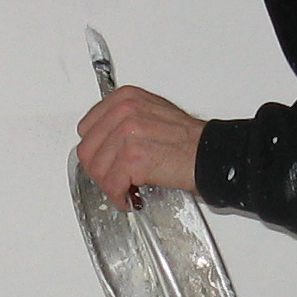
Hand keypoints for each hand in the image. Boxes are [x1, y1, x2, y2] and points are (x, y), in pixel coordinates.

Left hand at [78, 87, 205, 209]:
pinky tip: (130, 197)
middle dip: (99, 171)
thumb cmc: (188, 140)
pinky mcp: (134, 158)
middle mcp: (125, 112)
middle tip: (115, 180)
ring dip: (109, 186)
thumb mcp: (152, 114)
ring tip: (126, 188)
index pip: (86, 128)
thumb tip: (103, 144)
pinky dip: (119, 197)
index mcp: (125, 98)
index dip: (96, 150)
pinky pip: (111, 185)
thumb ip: (123, 122)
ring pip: (96, 171)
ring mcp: (128, 134)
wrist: (211, 154)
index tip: (107, 161)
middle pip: (87, 151)